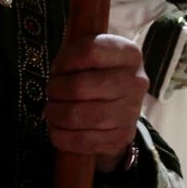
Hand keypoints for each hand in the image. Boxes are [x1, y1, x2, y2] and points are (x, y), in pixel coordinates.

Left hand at [46, 34, 148, 172]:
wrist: (118, 104)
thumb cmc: (96, 72)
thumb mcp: (91, 52)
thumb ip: (77, 46)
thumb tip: (61, 61)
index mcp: (129, 54)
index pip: (89, 52)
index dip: (64, 61)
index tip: (57, 69)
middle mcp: (136, 82)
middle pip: (80, 86)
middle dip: (56, 90)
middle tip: (51, 92)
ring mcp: (131, 112)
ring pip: (79, 115)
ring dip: (56, 114)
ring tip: (52, 110)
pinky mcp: (122, 137)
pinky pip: (84, 141)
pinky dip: (62, 136)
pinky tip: (57, 129)